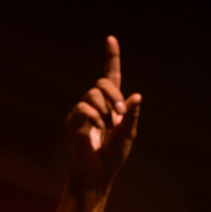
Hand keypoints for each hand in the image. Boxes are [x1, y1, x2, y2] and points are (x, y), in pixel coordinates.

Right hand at [65, 36, 141, 191]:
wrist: (98, 173)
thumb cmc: (114, 155)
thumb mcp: (128, 133)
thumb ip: (131, 115)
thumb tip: (137, 96)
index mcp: (111, 103)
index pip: (111, 75)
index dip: (111, 57)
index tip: (111, 39)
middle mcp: (95, 103)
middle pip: (102, 83)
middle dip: (114, 96)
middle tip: (120, 114)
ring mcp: (82, 111)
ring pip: (92, 94)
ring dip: (105, 110)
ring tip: (109, 127)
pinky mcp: (72, 121)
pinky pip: (83, 109)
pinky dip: (95, 118)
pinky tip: (99, 129)